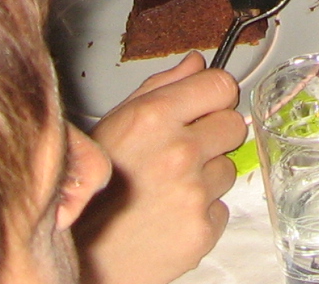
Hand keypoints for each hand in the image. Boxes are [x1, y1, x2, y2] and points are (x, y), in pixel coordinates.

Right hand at [76, 54, 246, 283]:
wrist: (84, 255)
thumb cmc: (92, 189)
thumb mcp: (115, 124)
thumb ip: (160, 88)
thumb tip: (196, 63)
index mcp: (154, 118)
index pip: (220, 85)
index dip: (214, 95)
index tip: (208, 104)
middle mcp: (179, 152)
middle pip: (234, 123)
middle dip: (215, 134)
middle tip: (187, 150)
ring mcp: (194, 193)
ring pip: (228, 168)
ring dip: (207, 176)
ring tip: (170, 187)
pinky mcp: (203, 230)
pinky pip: (222, 207)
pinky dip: (203, 211)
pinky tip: (173, 213)